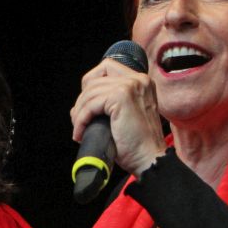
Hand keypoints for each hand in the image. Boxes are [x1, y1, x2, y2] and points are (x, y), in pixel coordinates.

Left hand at [70, 57, 164, 175]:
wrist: (149, 159)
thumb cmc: (137, 144)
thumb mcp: (125, 115)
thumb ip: (110, 102)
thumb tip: (80, 103)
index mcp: (141, 82)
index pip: (107, 68)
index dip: (90, 85)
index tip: (86, 106)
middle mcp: (138, 80)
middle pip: (95, 79)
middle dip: (82, 101)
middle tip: (79, 121)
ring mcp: (131, 86)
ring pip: (90, 92)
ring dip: (79, 113)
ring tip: (79, 129)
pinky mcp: (121, 97)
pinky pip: (91, 104)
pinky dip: (81, 119)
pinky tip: (81, 133)